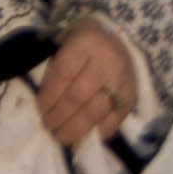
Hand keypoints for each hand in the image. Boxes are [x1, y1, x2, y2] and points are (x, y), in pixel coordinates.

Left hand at [36, 18, 138, 148]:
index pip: (62, 74)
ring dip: (76, 129)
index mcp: (86, 42)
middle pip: (78, 97)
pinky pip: (116, 118)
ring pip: (96, 111)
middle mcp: (106, 61)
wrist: (120, 36)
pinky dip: (101, 131)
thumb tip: (44, 104)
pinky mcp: (132, 95)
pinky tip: (88, 137)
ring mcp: (122, 79)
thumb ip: (55, 68)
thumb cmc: (83, 41)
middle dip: (59, 117)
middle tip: (48, 127)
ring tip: (61, 136)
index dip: (49, 97)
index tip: (40, 110)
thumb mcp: (65, 41)